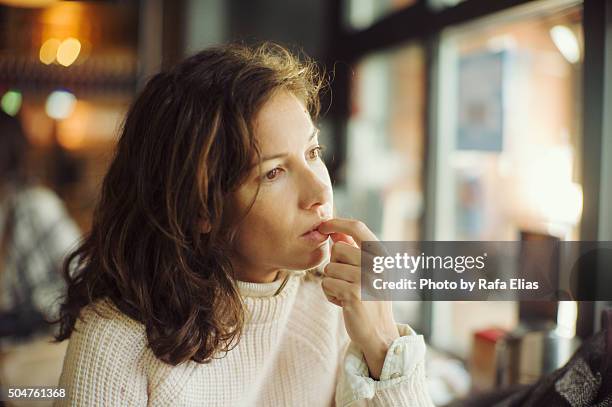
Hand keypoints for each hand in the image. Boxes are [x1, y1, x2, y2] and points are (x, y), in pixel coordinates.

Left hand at [318, 218, 398, 379]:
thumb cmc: (371, 299)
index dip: (337, 223)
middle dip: (335, 265)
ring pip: (329, 268)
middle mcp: (377, 263)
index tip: (323, 225)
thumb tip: (334, 232)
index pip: (358, 227)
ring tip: (347, 294)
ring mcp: (366, 278)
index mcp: (382, 255)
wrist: (380, 333)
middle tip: (346, 281)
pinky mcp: (353, 294)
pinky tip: (344, 304)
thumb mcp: (367, 272)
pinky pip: (326, 284)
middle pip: (337, 249)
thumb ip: (353, 251)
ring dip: (332, 283)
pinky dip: (330, 295)